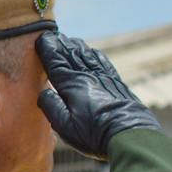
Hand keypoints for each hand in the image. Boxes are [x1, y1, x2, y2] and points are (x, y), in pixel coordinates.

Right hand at [36, 32, 160, 160]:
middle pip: (71, 54)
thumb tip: (44, 92)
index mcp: (72, 84)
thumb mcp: (65, 126)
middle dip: (60, 44)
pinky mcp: (117, 83)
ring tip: (68, 41)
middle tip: (51, 36)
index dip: (47, 48)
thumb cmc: (95, 133)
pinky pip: (103, 62)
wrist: (130, 135)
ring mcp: (104, 77)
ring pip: (87, 55)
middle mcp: (88, 76)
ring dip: (76, 46)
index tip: (40, 38)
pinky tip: (92, 52)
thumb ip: (51, 106)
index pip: (56, 61)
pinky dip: (94, 54)